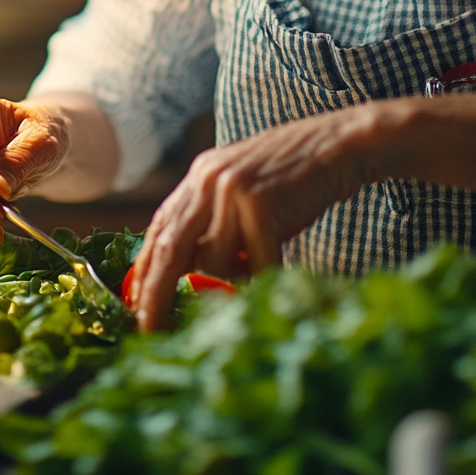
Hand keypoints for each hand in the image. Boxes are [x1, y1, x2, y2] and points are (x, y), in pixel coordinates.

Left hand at [129, 106, 370, 328]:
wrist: (339, 145)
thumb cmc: (296, 177)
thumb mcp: (242, 189)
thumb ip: (215, 220)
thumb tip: (188, 273)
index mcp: (200, 175)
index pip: (160, 228)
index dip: (144, 269)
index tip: (136, 304)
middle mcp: (208, 179)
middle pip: (171, 249)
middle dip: (156, 294)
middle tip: (149, 329)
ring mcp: (232, 191)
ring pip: (215, 262)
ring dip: (235, 276)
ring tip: (260, 260)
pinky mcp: (259, 205)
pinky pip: (253, 263)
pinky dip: (263, 275)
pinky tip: (279, 267)